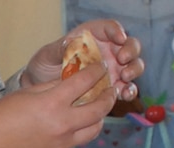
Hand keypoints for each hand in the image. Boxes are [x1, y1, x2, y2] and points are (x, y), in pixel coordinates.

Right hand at [0, 63, 113, 147]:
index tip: (101, 68)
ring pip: (94, 129)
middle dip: (108, 96)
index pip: (85, 81)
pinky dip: (77, 133)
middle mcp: (63, 124)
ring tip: (95, 112)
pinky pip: (75, 143)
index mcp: (53, 103)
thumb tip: (68, 81)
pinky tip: (69, 128)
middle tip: (110, 90)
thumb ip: (50, 88)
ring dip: (98, 118)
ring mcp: (61, 143)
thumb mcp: (24, 95)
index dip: (96, 71)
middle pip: (99, 108)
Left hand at [24, 20, 143, 102]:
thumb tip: (70, 44)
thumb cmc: (44, 66)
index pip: (110, 28)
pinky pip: (126, 88)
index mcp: (93, 37)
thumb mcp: (47, 55)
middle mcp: (108, 51)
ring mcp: (113, 70)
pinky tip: (124, 94)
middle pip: (129, 45)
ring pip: (133, 66)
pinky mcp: (112, 88)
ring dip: (133, 70)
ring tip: (124, 77)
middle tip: (122, 59)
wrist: (40, 89)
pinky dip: (129, 91)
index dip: (117, 31)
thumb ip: (59, 49)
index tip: (119, 38)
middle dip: (130, 50)